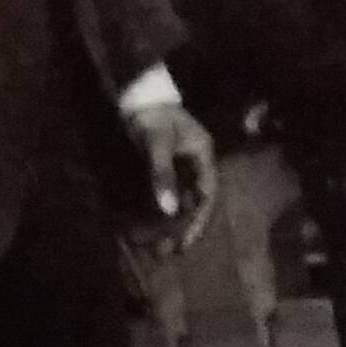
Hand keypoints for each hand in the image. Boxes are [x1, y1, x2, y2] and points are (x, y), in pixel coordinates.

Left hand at [126, 99, 219, 250]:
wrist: (137, 96)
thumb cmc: (152, 116)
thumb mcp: (158, 144)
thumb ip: (163, 175)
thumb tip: (168, 210)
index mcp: (204, 156)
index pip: (208, 194)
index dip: (199, 219)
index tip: (187, 241)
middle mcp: (197, 163)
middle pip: (196, 200)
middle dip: (186, 226)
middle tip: (173, 250)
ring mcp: (182, 165)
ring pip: (182, 199)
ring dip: (173, 221)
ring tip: (161, 245)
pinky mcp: (166, 167)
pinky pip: (168, 193)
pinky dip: (162, 209)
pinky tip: (152, 225)